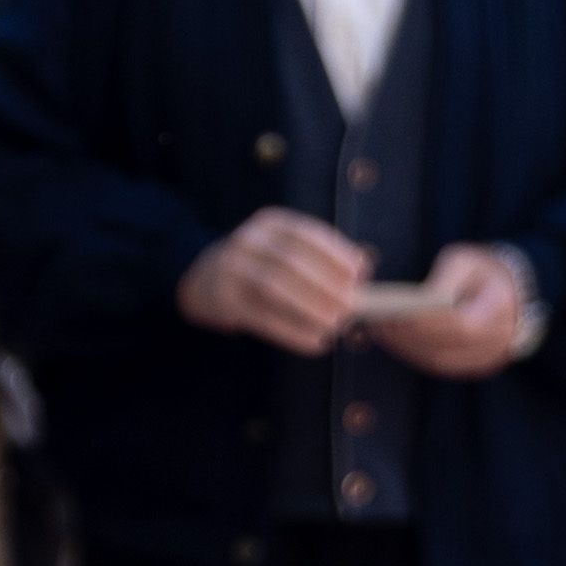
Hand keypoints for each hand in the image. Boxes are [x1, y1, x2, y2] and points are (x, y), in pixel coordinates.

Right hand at [178, 209, 369, 357]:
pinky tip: (315, 343)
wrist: (201, 277)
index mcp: (270, 223)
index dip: (337, 253)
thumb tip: (364, 270)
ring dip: (310, 307)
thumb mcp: (283, 248)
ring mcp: (232, 268)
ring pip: (275, 287)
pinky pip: (263, 317)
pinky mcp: (224, 299)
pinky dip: (293, 332)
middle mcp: (248, 240)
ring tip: (335, 325)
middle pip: (292, 261)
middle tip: (352, 306)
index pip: (307, 234)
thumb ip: (319, 257)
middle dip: (327, 285)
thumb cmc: (259, 264)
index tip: (362, 274)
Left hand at [369, 243, 539, 379]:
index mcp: (500, 306)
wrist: (507, 291)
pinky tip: (394, 340)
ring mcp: (489, 355)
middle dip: (409, 334)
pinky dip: (415, 354)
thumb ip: (444, 279)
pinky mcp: (476, 365)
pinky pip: (441, 365)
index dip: (427, 322)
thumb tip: (418, 300)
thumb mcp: (465, 262)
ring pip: (440, 360)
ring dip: (406, 347)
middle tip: (378, 322)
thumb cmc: (480, 272)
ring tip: (379, 330)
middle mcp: (499, 337)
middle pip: (446, 345)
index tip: (397, 313)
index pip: (461, 324)